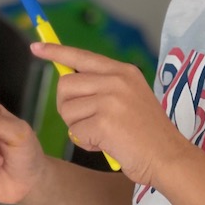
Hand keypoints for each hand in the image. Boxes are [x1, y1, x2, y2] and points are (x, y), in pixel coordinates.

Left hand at [32, 41, 188, 185]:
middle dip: (66, 106)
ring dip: (77, 127)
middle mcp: (117, 80)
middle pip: (65, 84)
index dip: (55, 51)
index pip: (81, 55)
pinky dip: (85, 142)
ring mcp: (111, 99)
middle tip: (85, 122)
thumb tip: (67, 82)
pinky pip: (75, 131)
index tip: (36, 47)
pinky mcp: (104, 122)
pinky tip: (106, 144)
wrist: (168, 157)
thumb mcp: (130, 97)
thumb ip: (104, 86)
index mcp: (123, 71)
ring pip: (67, 109)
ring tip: (102, 134)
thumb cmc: (147, 134)